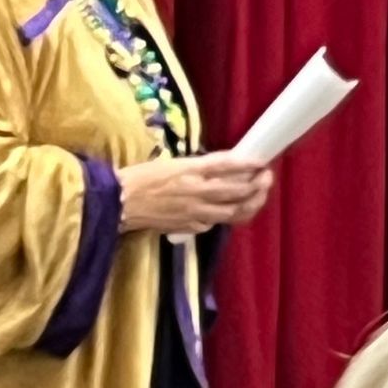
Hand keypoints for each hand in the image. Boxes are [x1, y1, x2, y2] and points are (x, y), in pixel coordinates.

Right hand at [117, 152, 274, 236]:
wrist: (121, 202)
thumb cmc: (141, 178)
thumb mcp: (171, 163)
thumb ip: (197, 168)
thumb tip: (221, 168)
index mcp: (189, 170)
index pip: (226, 165)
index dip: (247, 163)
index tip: (261, 161)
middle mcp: (197, 191)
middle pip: (237, 190)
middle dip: (257, 184)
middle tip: (266, 178)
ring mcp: (196, 212)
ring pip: (233, 211)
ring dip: (251, 203)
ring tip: (260, 195)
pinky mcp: (191, 226)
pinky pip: (217, 222)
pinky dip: (229, 216)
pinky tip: (236, 210)